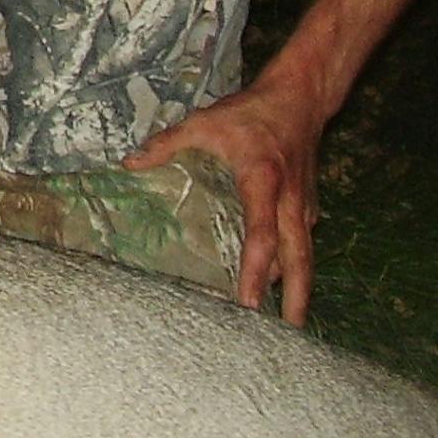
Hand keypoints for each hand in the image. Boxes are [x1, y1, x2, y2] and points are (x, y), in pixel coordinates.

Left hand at [123, 70, 327, 325]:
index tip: (250, 303)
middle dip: (295, 300)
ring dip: (295, 290)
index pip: (261, 235)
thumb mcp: (205, 122)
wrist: (301, 99)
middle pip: (299, 261)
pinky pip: (302, 245)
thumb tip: (129, 164)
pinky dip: (294, 268)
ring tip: (283, 326)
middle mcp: (290, 203)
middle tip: (286, 337)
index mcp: (263, 182)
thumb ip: (167, 143)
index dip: (255, 271)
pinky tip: (279, 286)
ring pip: (304, 257)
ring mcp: (304, 207)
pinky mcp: (309, 208)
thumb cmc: (251, 112)